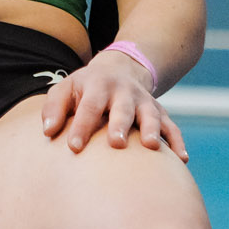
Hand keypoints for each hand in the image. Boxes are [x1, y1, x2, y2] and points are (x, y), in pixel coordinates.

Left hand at [39, 48, 185, 156]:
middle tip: (116, 144)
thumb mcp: (66, 88)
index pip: (89, 106)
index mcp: (98, 86)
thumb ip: (54, 108)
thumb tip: (48, 131)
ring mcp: (144, 102)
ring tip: (151, 147)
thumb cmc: (85, 88)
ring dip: (152, 129)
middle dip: (120, 125)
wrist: (121, 69)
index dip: (82, 126)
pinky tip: (181, 159)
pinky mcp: (160, 113)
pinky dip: (177, 141)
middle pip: (122, 109)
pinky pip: (172, 126)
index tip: (73, 147)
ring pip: (151, 115)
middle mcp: (124, 92)